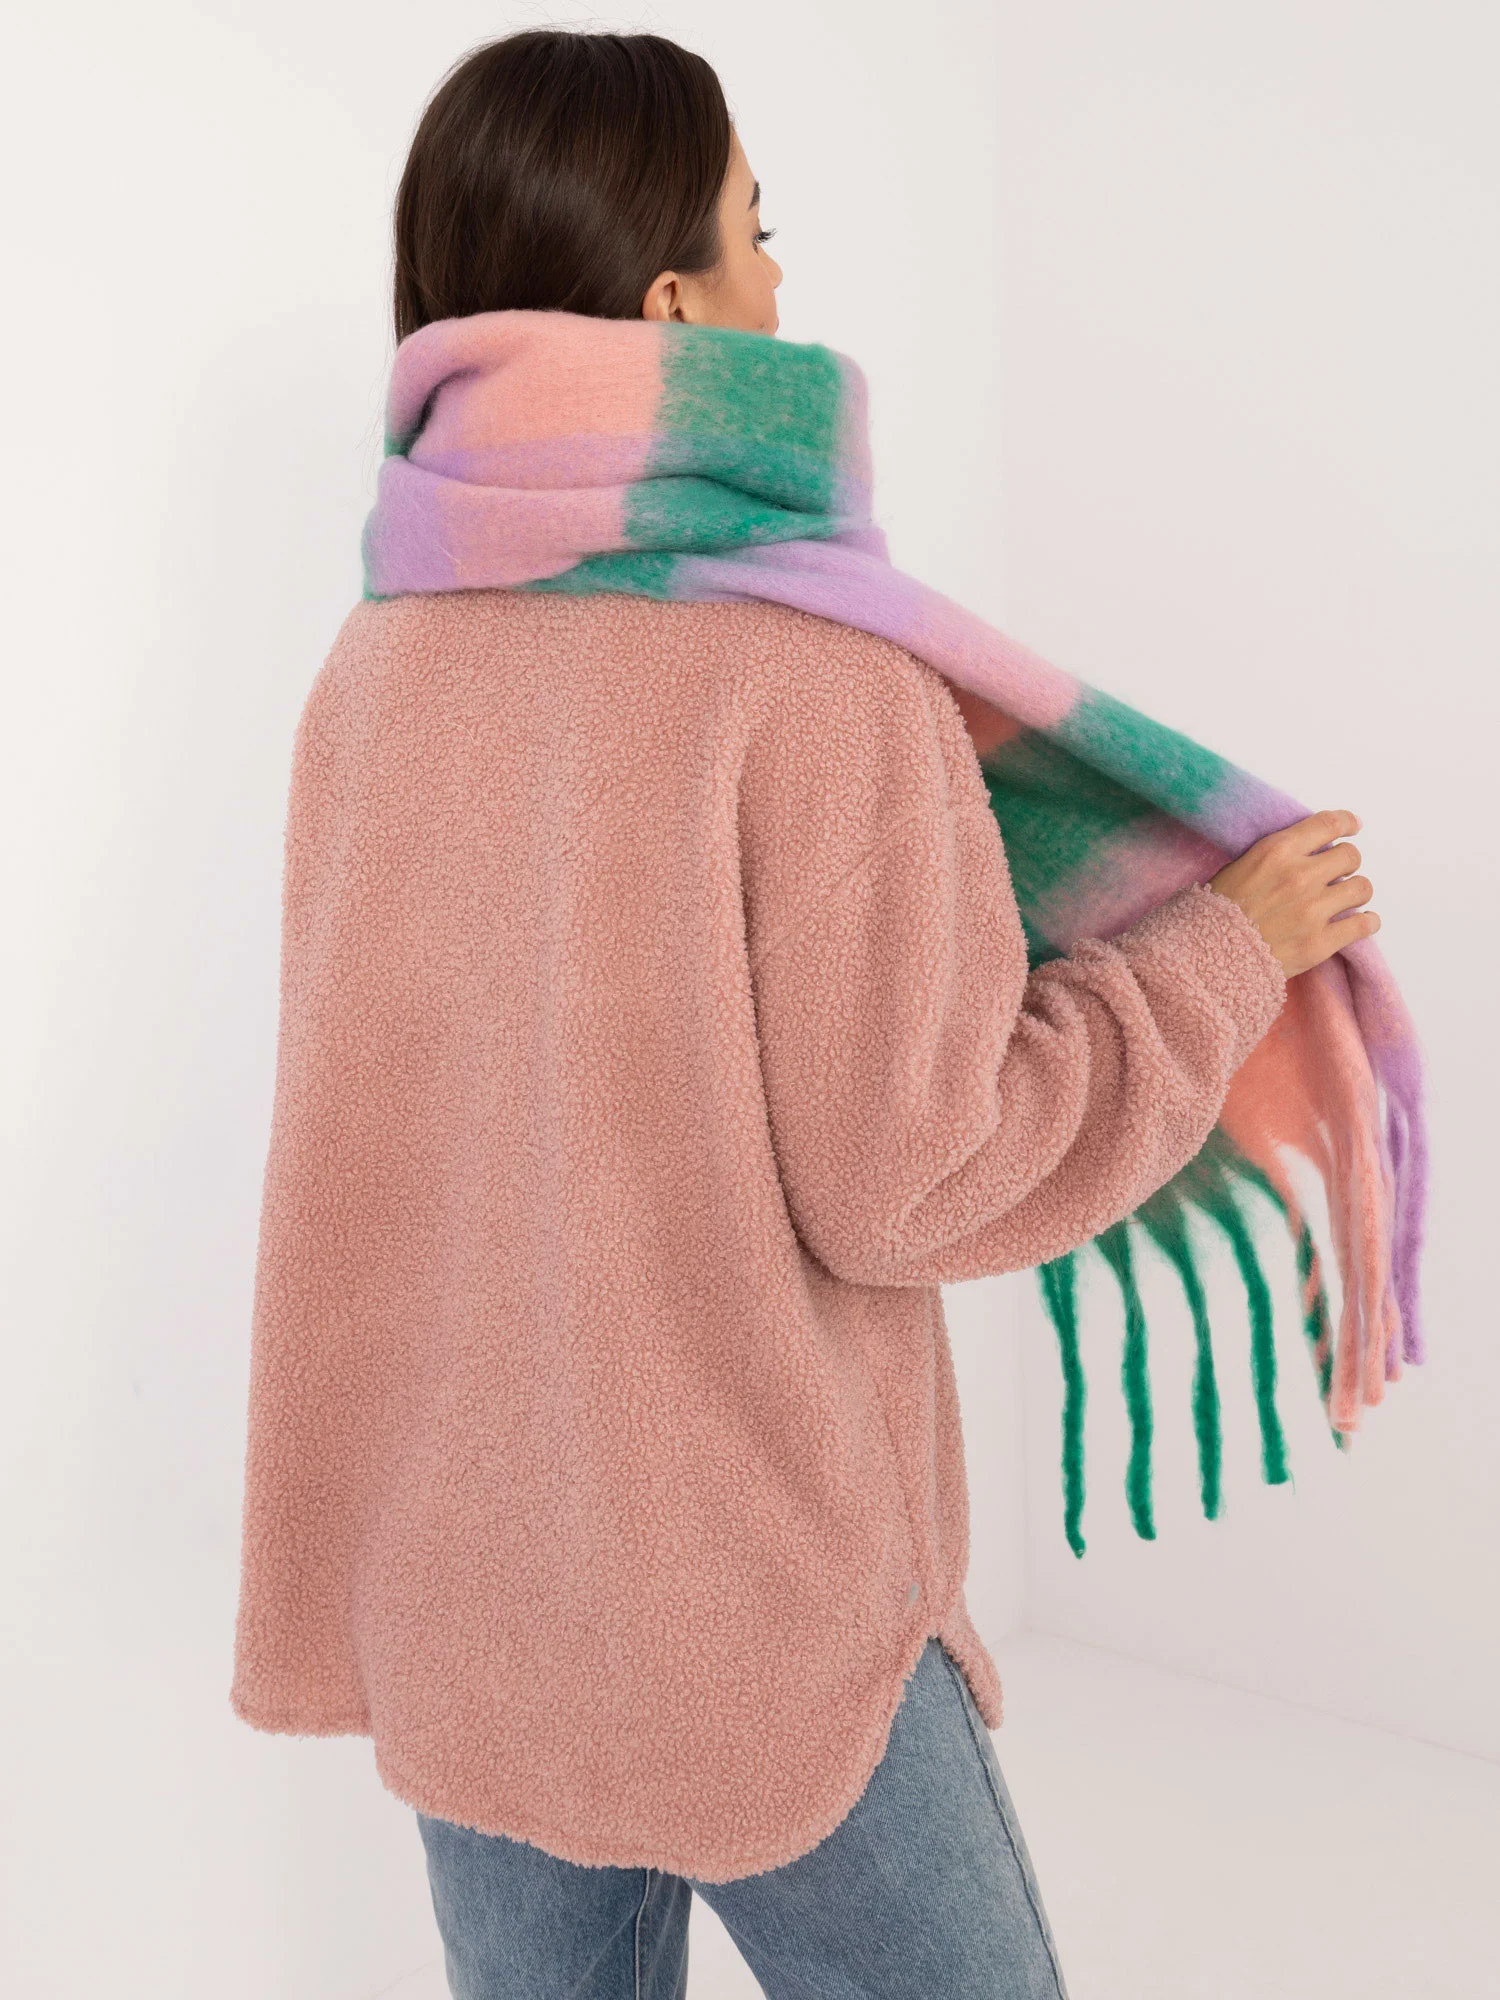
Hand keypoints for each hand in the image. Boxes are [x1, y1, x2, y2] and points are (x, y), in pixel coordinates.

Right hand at [1207, 809, 1379, 977]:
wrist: (1206, 957)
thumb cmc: (1216, 912)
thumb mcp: (1240, 866)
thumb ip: (1277, 855)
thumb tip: (1311, 850)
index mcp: (1277, 851)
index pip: (1328, 824)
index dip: (1346, 823)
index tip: (1353, 827)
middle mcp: (1300, 876)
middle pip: (1351, 856)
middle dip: (1345, 864)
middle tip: (1336, 875)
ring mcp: (1313, 910)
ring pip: (1362, 887)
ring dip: (1355, 892)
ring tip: (1345, 900)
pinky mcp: (1320, 942)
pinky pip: (1365, 924)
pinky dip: (1367, 922)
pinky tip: (1362, 922)